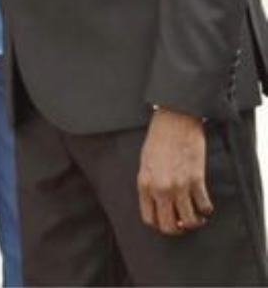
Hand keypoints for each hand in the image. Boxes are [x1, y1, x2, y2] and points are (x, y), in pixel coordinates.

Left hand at [137, 108, 211, 235]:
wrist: (174, 121)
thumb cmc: (158, 139)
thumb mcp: (144, 162)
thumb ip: (149, 183)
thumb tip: (157, 202)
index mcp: (144, 184)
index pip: (149, 219)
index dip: (159, 224)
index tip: (167, 222)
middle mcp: (160, 189)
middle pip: (169, 226)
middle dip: (176, 229)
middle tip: (182, 224)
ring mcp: (179, 186)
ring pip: (189, 221)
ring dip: (194, 223)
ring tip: (197, 217)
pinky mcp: (196, 180)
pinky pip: (204, 206)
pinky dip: (206, 210)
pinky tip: (205, 205)